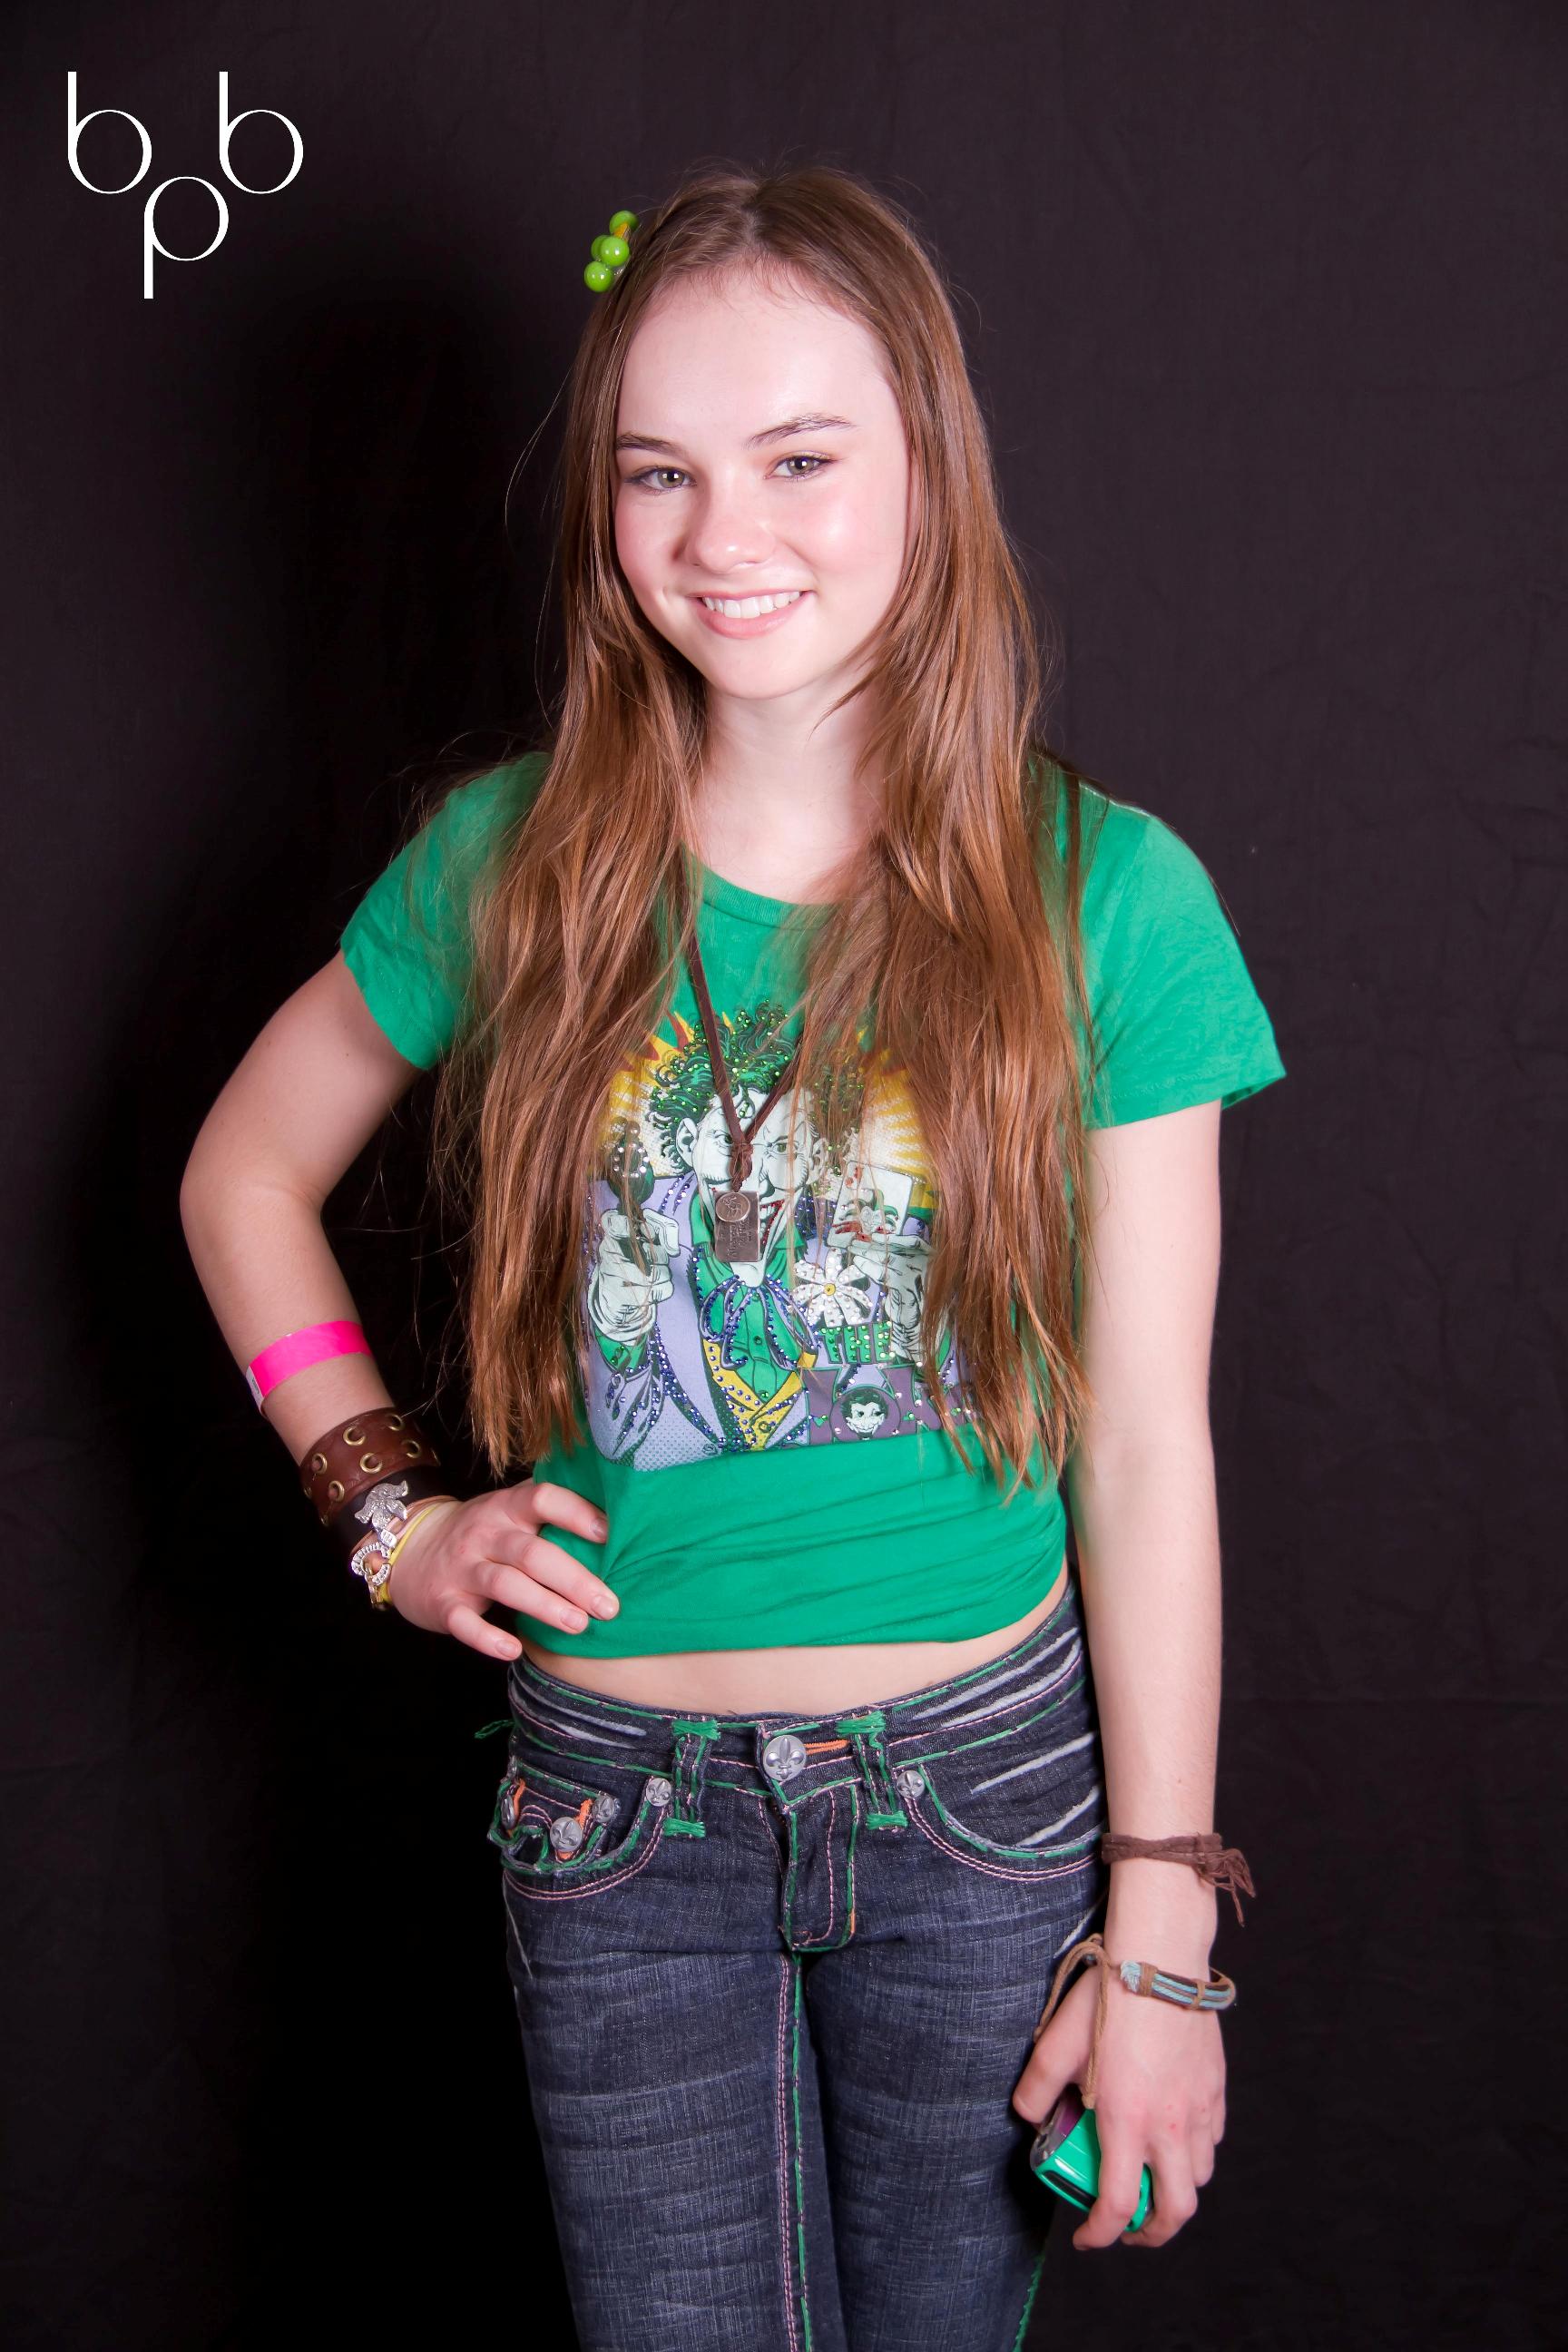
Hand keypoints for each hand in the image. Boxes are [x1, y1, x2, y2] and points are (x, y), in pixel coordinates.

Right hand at [383, 1480, 617, 1659]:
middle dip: (574, 1580)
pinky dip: (488, 1638)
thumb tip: (618, 1525)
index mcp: (507, 1508)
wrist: (411, 1551)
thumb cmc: (482, 1535)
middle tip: (609, 1605)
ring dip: (545, 1606)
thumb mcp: (509, 1513)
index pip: (542, 1499)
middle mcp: (485, 1534)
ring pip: (506, 1585)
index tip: (610, 1535)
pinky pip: (465, 1623)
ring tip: (579, 1625)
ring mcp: (462, 1569)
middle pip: (533, 1553)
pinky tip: (514, 1649)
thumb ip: (549, 1515)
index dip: (576, 1513)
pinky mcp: (444, 1603)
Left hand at [1010, 1961, 1224, 2248]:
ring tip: (1151, 2179)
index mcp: (1127, 2123)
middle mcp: (1170, 2126)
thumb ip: (1036, 2089)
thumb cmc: (1108, 1998)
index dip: (1099, 2234)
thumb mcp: (1056, 2043)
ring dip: (1175, 2191)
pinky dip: (1196, 2152)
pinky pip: (1213, 2137)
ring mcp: (1199, 2107)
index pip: (1117, 2206)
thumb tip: (1029, 2117)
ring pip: (1199, 2176)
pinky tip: (1175, 2134)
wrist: (1160, 1958)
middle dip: (1151, 2233)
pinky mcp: (1215, 2086)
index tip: (1086, 2238)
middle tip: (1128, 2229)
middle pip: (1175, 2210)